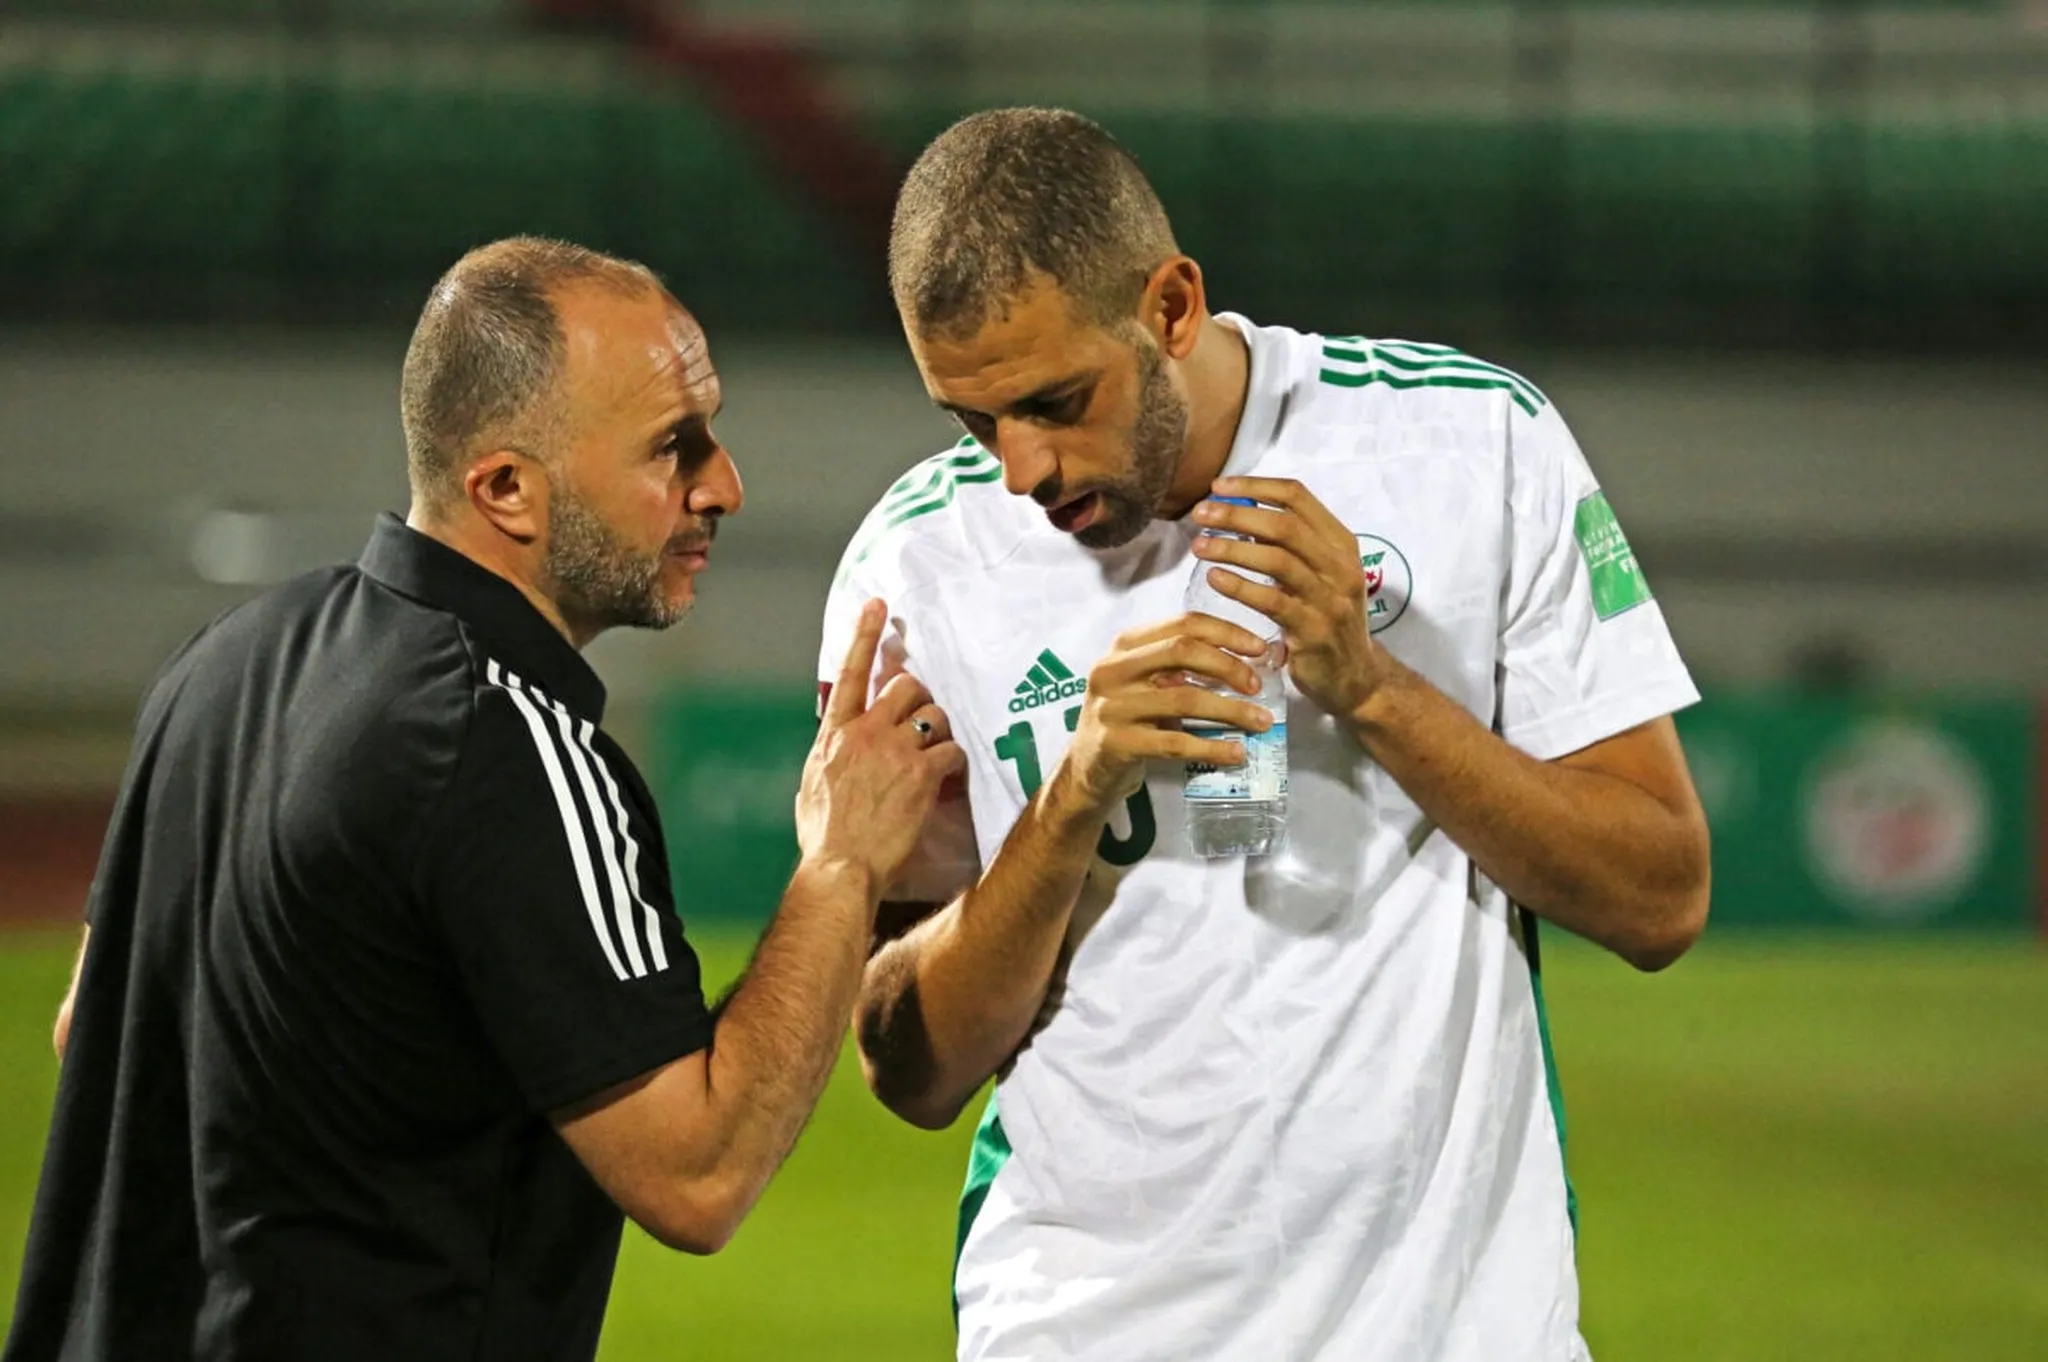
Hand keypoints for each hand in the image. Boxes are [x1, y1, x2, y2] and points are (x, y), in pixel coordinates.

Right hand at [797, 600, 965, 891]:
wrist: (840, 866)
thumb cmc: (823, 834)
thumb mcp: (814, 782)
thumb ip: (832, 753)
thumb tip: (841, 743)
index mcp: (834, 734)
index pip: (849, 673)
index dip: (864, 634)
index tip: (878, 604)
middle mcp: (864, 733)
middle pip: (905, 686)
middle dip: (920, 696)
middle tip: (924, 718)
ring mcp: (894, 750)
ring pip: (934, 713)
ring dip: (940, 727)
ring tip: (936, 750)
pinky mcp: (921, 773)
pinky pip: (950, 749)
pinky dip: (953, 761)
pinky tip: (946, 776)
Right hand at [1051, 614, 1275, 818]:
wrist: (1086, 769)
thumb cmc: (1129, 719)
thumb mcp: (1146, 682)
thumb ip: (1183, 666)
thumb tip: (1252, 659)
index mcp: (1125, 645)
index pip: (1183, 623)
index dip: (1226, 632)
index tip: (1259, 648)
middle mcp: (1113, 669)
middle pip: (1182, 650)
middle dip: (1229, 665)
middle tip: (1258, 685)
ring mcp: (1112, 706)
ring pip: (1184, 699)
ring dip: (1231, 710)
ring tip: (1261, 722)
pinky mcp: (1116, 743)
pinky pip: (1175, 743)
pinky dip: (1212, 748)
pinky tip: (1236, 753)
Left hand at [1191, 477, 1393, 722]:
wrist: (1355, 678)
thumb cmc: (1325, 620)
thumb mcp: (1318, 576)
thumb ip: (1288, 547)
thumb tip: (1238, 514)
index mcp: (1341, 543)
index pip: (1298, 497)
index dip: (1256, 486)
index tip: (1218, 487)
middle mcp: (1341, 566)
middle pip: (1285, 524)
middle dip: (1238, 513)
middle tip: (1200, 514)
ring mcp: (1330, 599)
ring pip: (1279, 559)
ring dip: (1233, 548)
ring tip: (1199, 546)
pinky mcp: (1314, 632)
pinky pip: (1273, 602)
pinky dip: (1240, 587)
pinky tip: (1215, 578)